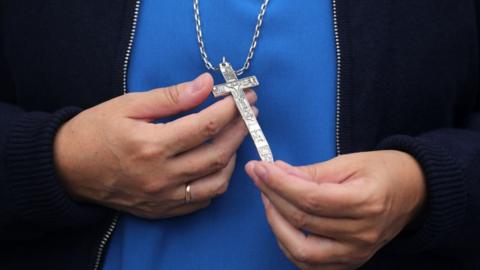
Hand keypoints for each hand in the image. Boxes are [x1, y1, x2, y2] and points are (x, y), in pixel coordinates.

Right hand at [54, 73, 256, 218]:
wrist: (68, 168)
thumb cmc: (96, 131)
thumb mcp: (129, 105)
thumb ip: (171, 97)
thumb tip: (205, 84)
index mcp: (152, 144)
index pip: (206, 126)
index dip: (231, 109)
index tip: (243, 97)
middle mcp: (161, 175)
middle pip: (217, 154)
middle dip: (240, 130)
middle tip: (249, 113)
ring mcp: (163, 196)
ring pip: (216, 182)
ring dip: (233, 158)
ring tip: (234, 137)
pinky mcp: (162, 209)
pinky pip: (202, 201)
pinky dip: (217, 182)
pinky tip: (217, 164)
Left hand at [245, 151, 425, 269]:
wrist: (413, 192)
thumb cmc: (382, 172)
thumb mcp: (348, 162)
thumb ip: (311, 172)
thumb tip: (275, 173)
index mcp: (366, 202)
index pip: (311, 198)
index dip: (279, 184)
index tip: (259, 168)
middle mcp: (362, 234)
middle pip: (303, 221)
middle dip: (272, 196)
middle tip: (258, 177)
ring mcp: (356, 253)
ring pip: (302, 251)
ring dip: (276, 225)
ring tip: (269, 200)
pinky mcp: (350, 262)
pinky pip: (310, 264)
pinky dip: (289, 245)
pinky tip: (282, 224)